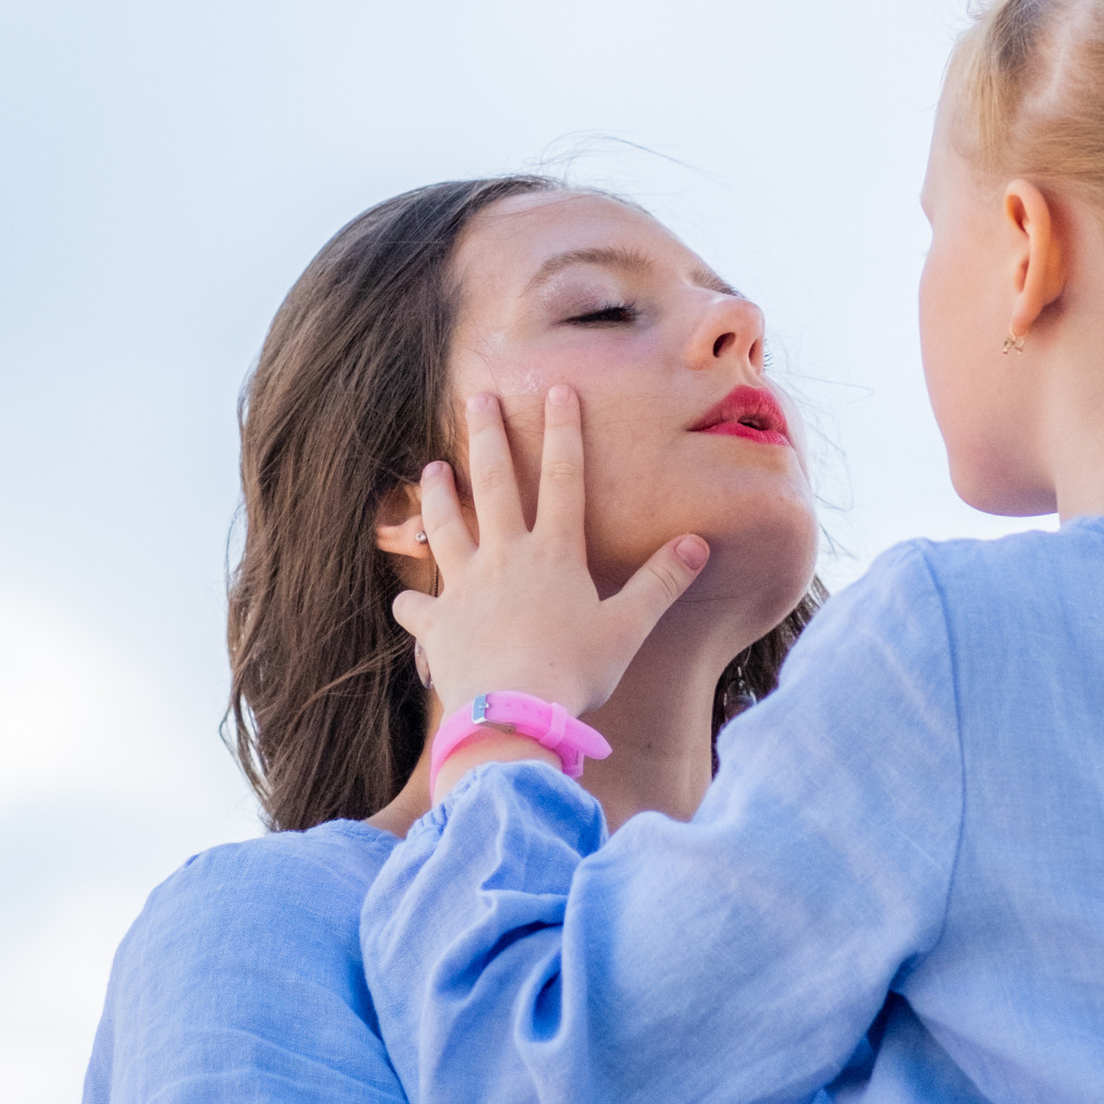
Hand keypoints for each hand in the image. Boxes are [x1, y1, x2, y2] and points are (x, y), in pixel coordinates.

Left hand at [397, 383, 706, 749]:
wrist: (513, 712)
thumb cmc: (575, 671)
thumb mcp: (628, 628)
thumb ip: (661, 583)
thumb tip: (697, 543)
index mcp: (555, 553)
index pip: (564, 478)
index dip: (563, 432)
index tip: (557, 390)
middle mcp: (506, 558)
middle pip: (494, 485)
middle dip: (488, 437)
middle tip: (476, 398)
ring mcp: (465, 588)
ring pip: (446, 528)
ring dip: (439, 496)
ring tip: (432, 469)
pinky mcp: (438, 625)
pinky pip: (419, 607)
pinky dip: (412, 602)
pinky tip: (406, 598)